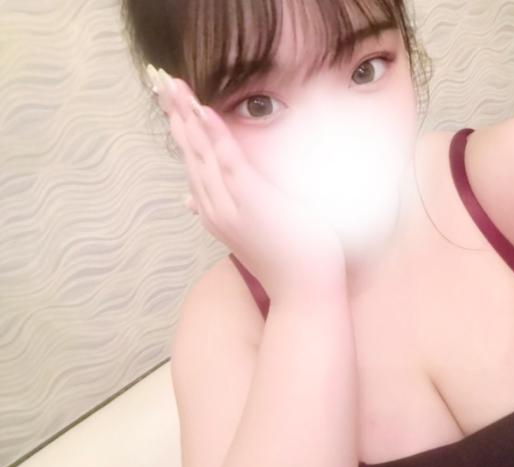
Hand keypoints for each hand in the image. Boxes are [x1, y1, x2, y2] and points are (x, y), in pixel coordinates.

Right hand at [153, 71, 345, 300]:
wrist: (302, 288)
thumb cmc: (282, 258)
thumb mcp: (244, 234)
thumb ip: (219, 212)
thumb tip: (188, 200)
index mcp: (213, 211)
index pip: (192, 163)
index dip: (181, 132)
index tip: (171, 105)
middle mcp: (212, 207)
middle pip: (189, 153)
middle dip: (175, 115)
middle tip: (160, 81)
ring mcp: (228, 204)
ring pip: (202, 153)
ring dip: (186, 116)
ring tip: (171, 85)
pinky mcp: (249, 200)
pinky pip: (227, 160)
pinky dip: (214, 134)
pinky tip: (202, 111)